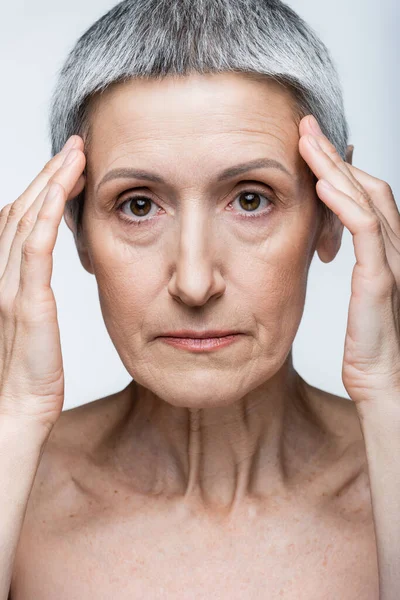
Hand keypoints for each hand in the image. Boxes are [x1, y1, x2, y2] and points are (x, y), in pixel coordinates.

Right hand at [0, 136, 85, 435]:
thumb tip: (43, 272)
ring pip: (28, 221)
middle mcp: (1, 275)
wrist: (15, 410)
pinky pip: (33, 250)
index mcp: (4, 278)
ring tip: (75, 157)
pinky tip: (61, 193)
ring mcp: (10, 286)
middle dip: (48, 175)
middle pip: (23, 210)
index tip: (67, 167)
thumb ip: (32, 290)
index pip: (20, 221)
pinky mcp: (25, 303)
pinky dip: (46, 217)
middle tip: (74, 148)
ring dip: (51, 184)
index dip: (41, 190)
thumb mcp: (30, 321)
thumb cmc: (27, 372)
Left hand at [298, 115, 399, 408]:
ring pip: (367, 197)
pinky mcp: (381, 279)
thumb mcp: (359, 294)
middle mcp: (395, 247)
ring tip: (306, 141)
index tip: (310, 145)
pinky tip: (321, 185)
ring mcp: (392, 261)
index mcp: (386, 250)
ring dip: (335, 166)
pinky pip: (365, 230)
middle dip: (334, 154)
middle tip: (305, 127)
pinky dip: (344, 203)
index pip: (366, 194)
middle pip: (367, 184)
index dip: (339, 166)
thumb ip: (352, 263)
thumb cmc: (369, 343)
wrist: (385, 381)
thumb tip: (327, 240)